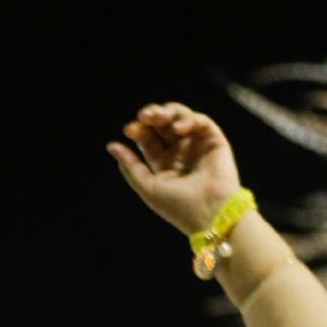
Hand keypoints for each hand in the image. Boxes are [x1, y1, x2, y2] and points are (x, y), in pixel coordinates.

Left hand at [107, 102, 242, 236]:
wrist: (211, 214)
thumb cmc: (178, 205)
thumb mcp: (148, 187)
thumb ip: (130, 166)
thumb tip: (111, 145)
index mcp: (162, 163)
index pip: (146, 138)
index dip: (138, 130)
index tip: (129, 130)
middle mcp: (179, 152)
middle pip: (162, 124)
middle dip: (151, 116)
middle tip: (144, 116)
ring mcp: (197, 145)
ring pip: (180, 117)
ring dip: (168, 112)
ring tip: (158, 117)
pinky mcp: (215, 141)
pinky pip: (201, 122)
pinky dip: (189, 120)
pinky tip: (179, 128)